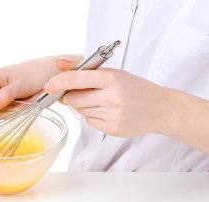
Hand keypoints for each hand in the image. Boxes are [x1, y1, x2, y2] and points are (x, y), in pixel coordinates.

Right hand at [0, 55, 81, 136]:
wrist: (53, 72)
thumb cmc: (36, 74)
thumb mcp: (20, 85)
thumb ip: (4, 97)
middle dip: (4, 112)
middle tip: (21, 104)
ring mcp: (0, 94)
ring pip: (0, 114)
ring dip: (13, 112)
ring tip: (26, 100)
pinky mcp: (9, 100)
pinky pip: (8, 113)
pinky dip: (17, 111)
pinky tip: (25, 103)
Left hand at [44, 66, 166, 136]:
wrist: (160, 108)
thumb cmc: (134, 87)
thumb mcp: (112, 72)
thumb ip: (83, 69)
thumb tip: (58, 64)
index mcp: (111, 78)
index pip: (74, 79)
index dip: (56, 83)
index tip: (48, 86)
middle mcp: (111, 97)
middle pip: (73, 100)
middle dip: (71, 97)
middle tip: (79, 93)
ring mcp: (113, 115)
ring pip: (80, 111)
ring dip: (83, 106)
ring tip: (100, 102)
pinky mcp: (113, 129)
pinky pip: (89, 122)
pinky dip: (92, 116)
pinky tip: (106, 112)